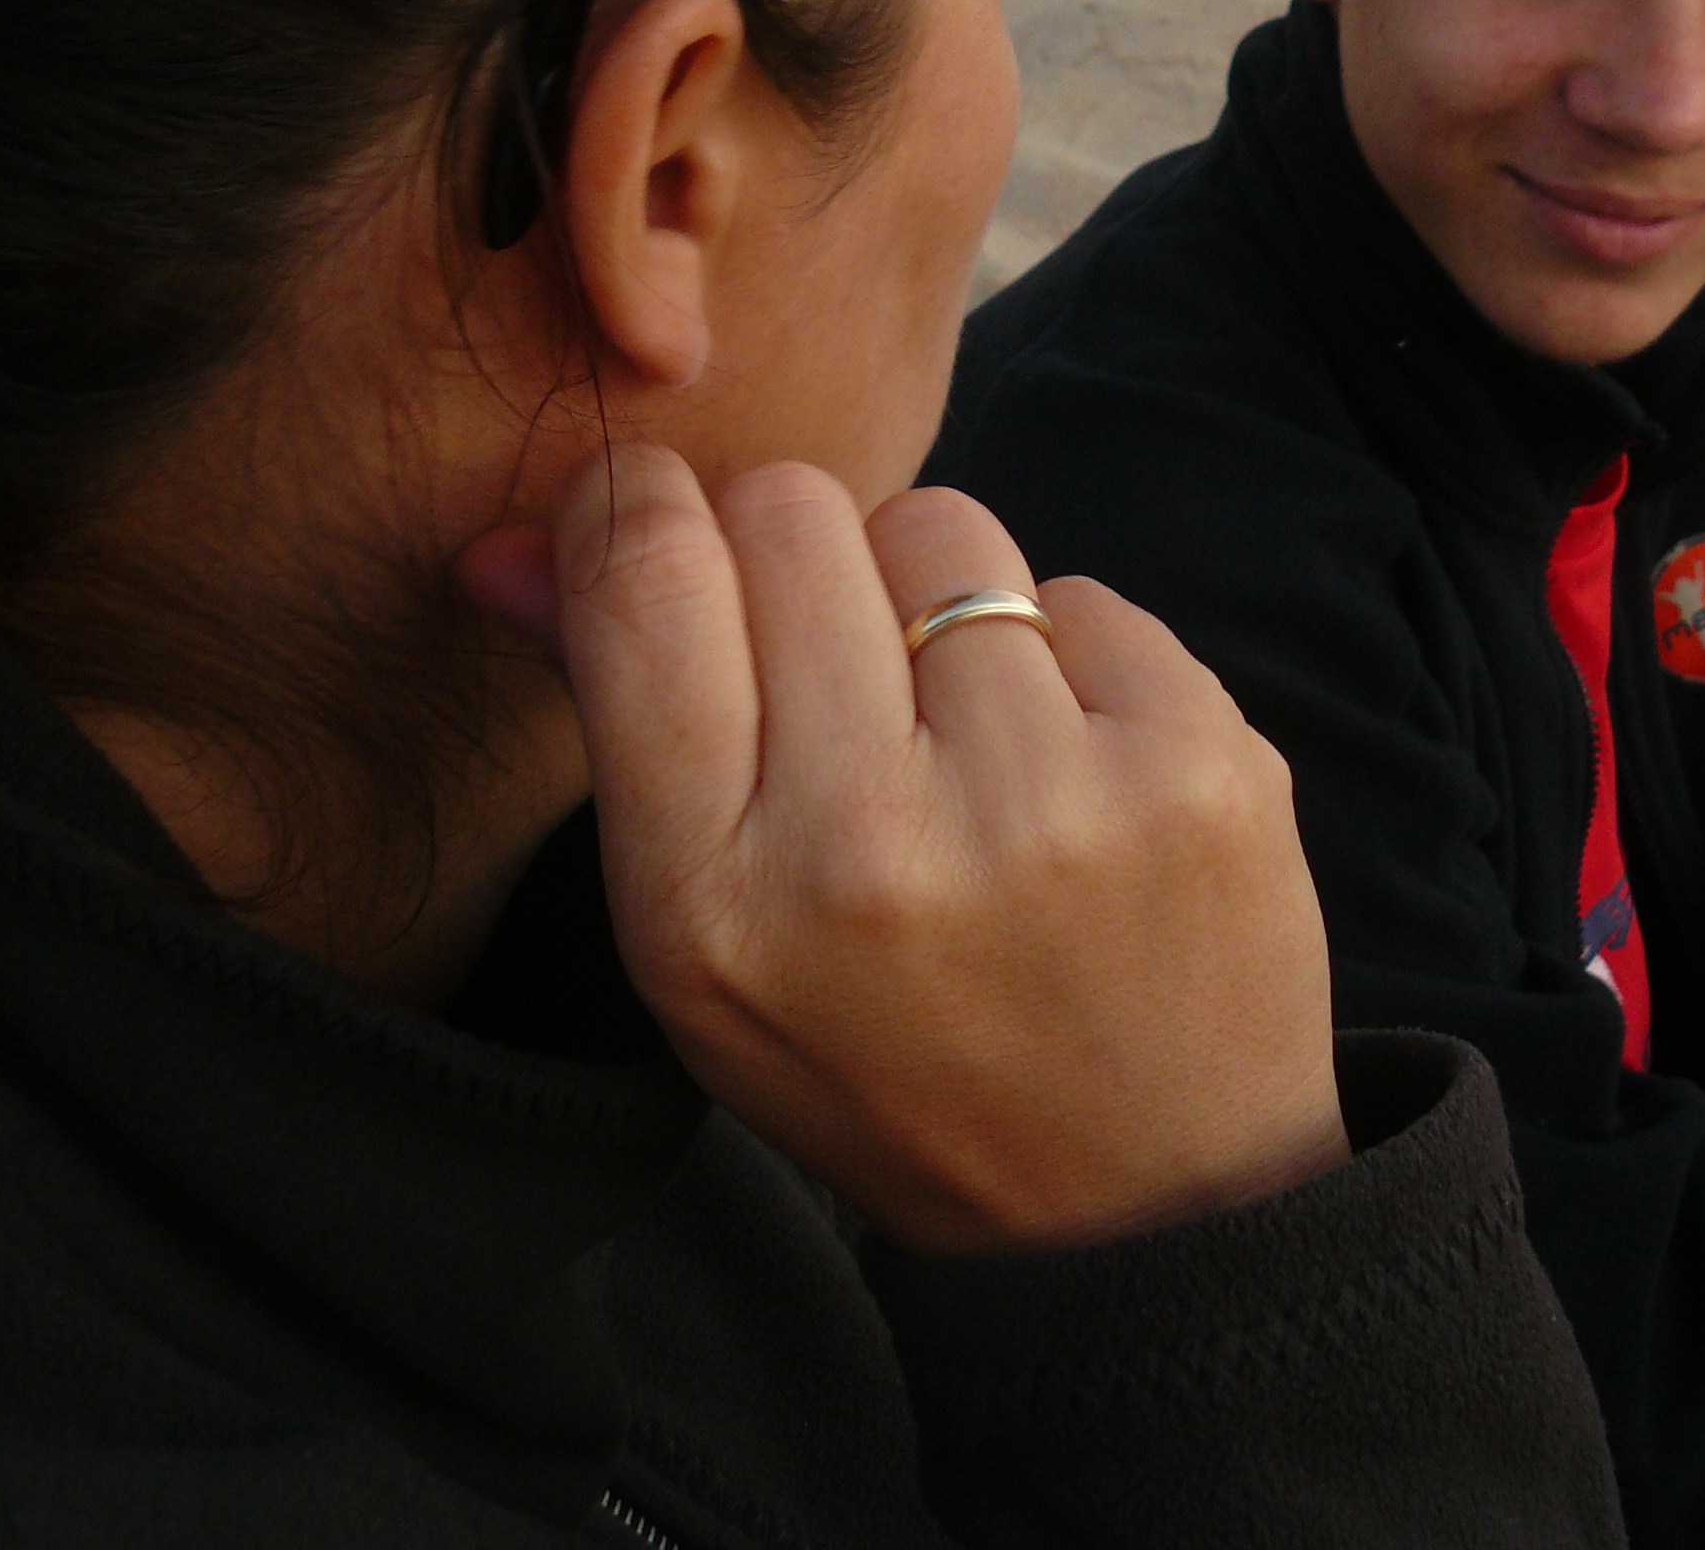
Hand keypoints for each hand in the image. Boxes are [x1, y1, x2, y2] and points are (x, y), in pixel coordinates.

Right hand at [552, 445, 1348, 1255]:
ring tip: (963, 738)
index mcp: (719, 902)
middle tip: (834, 669)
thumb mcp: (705, 943)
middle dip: (796, 556)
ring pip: (939, 523)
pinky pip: (1082, 587)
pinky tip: (1077, 777)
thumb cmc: (891, 1052)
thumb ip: (614, 720)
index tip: (660, 521)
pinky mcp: (1198, 761)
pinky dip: (1069, 658)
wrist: (1147, 1196)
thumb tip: (507, 542)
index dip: (638, 507)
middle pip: (790, 511)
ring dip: (936, 598)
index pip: (647, 579)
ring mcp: (1054, 797)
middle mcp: (875, 842)